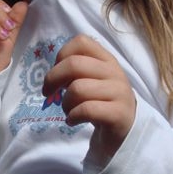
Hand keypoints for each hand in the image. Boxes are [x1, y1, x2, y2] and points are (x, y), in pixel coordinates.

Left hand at [42, 35, 135, 160]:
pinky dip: (72, 117)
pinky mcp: (119, 113)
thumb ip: (76, 70)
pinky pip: (86, 109)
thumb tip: (53, 74)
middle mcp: (115, 72)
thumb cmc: (101, 103)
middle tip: (48, 93)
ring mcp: (119, 92)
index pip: (81, 42)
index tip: (56, 72)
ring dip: (65, 103)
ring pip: (77, 89)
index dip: (61, 55)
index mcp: (107, 59)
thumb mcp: (91, 81)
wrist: (124, 131)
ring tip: (68, 111)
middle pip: (74, 64)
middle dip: (53, 79)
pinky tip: (73, 121)